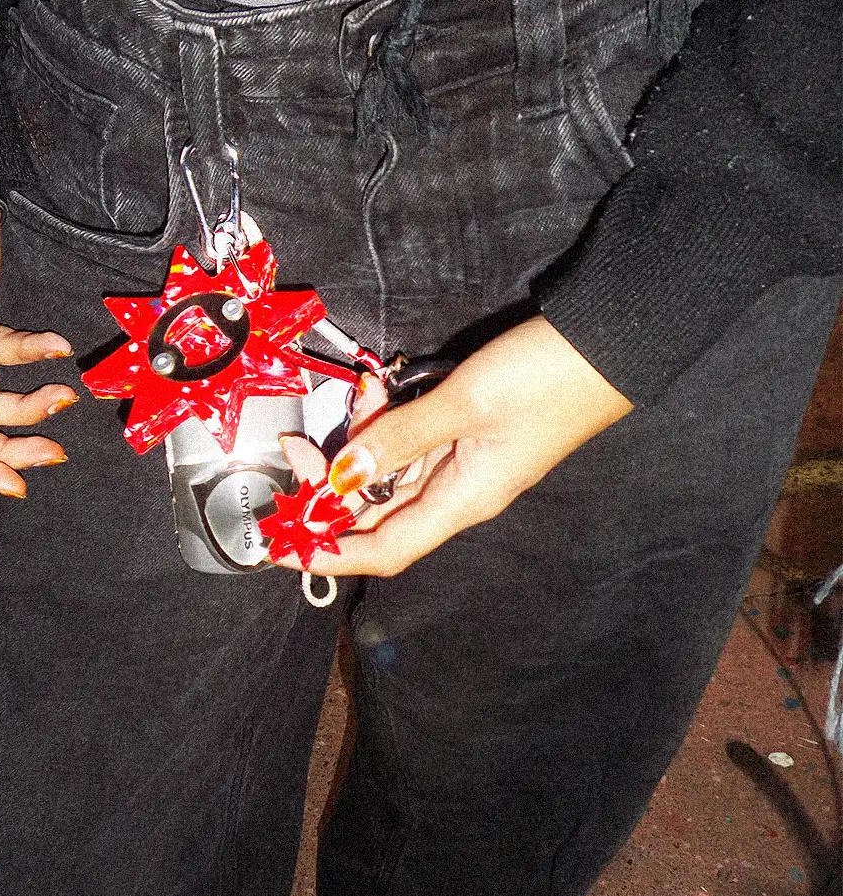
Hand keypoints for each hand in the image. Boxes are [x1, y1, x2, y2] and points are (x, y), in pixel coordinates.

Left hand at [275, 316, 632, 575]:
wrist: (609, 341)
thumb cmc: (545, 377)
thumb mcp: (463, 404)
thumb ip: (397, 438)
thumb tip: (341, 475)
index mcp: (463, 501)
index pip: (385, 549)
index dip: (332, 554)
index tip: (285, 548)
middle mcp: (460, 492)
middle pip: (378, 510)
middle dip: (332, 483)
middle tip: (298, 449)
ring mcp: (464, 463)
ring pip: (390, 470)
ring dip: (361, 440)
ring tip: (359, 394)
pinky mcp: (467, 433)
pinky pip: (411, 441)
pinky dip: (388, 420)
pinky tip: (379, 388)